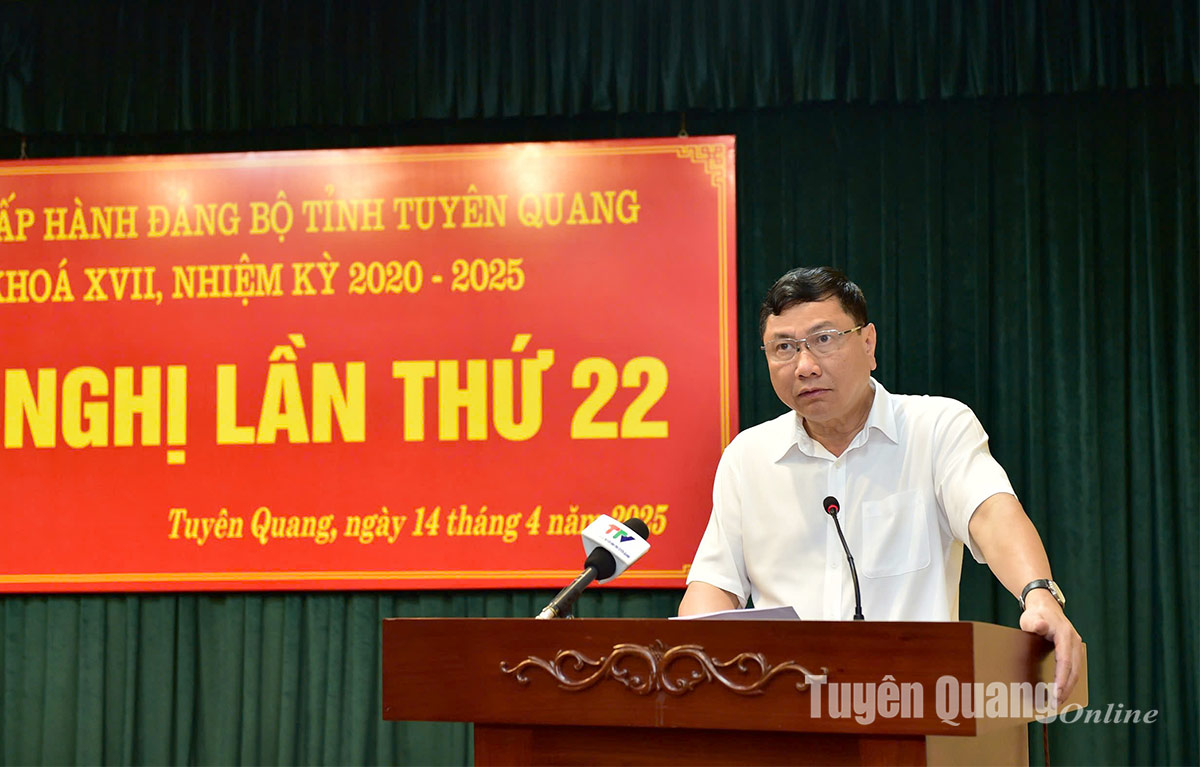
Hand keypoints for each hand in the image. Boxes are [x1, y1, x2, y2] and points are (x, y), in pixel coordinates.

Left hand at [1019, 589, 1082, 703]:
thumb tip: (1041, 626)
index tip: (1057, 693)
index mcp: (1065, 635)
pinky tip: (1062, 691)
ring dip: (1069, 687)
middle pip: (1073, 670)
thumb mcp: (1030, 617)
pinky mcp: (1074, 651)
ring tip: (1059, 702)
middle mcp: (1074, 642)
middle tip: (1056, 704)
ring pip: (1076, 671)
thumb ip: (1034, 623)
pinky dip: (1069, 681)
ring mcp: (1076, 647)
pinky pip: (1074, 669)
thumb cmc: (1035, 614)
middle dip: (1066, 688)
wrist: (1045, 606)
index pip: (1065, 661)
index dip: (1061, 679)